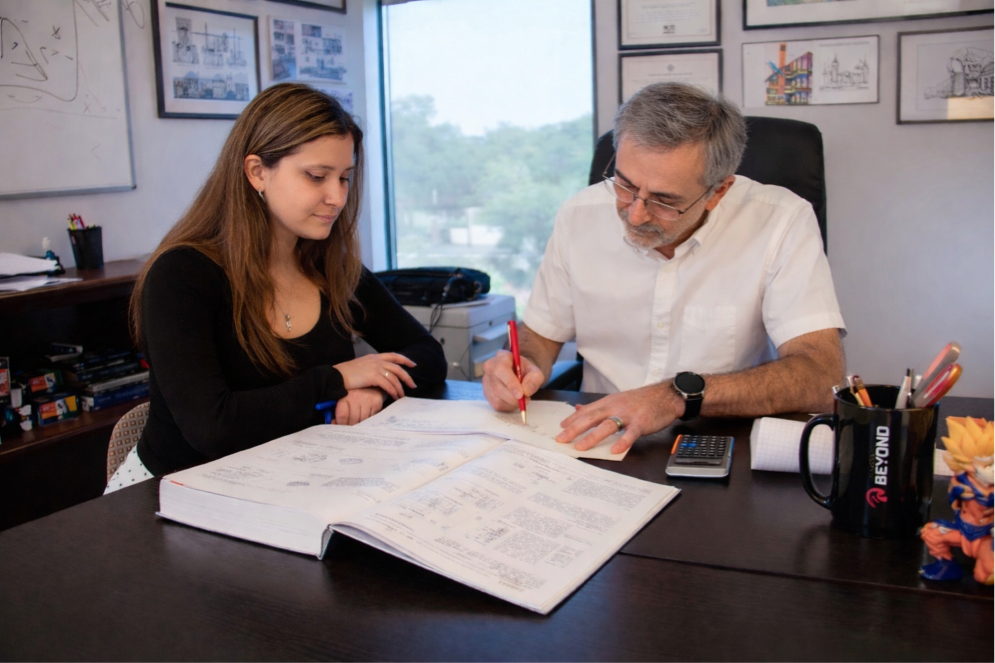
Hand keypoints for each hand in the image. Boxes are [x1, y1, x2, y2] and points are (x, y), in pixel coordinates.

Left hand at [333, 388, 385, 424]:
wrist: (368, 385)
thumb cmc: (352, 395)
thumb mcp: (342, 400)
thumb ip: (336, 412)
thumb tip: (333, 423)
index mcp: (345, 396)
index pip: (343, 415)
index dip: (341, 424)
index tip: (340, 426)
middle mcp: (356, 396)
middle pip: (353, 420)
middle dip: (350, 426)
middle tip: (350, 427)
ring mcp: (368, 399)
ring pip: (363, 421)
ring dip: (360, 424)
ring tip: (357, 422)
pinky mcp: (377, 402)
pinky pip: (372, 418)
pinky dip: (369, 420)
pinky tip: (366, 417)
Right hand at [334, 353, 415, 399]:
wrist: (336, 376)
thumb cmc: (345, 374)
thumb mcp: (360, 366)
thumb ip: (371, 368)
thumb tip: (378, 376)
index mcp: (374, 357)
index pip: (394, 356)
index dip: (405, 360)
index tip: (413, 364)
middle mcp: (376, 360)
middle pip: (398, 367)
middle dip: (407, 377)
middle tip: (413, 385)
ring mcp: (375, 368)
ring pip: (394, 378)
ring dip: (400, 388)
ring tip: (401, 395)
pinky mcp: (373, 376)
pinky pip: (388, 385)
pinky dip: (393, 391)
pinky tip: (394, 396)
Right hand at [482, 349, 544, 411]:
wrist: (517, 373)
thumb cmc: (524, 371)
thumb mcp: (534, 371)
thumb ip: (534, 379)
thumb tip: (526, 391)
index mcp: (501, 357)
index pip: (501, 370)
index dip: (511, 383)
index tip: (520, 394)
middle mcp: (490, 368)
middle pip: (498, 387)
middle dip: (513, 397)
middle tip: (525, 399)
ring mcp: (486, 381)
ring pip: (498, 398)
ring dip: (512, 402)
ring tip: (521, 397)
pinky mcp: (486, 394)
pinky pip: (497, 404)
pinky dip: (509, 406)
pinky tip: (513, 399)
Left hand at [555, 383, 684, 454]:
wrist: (665, 395)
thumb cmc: (640, 400)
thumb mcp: (617, 399)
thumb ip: (598, 406)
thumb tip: (579, 409)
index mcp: (608, 402)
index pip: (586, 411)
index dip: (572, 419)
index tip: (560, 428)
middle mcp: (615, 407)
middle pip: (591, 418)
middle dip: (574, 429)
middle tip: (561, 439)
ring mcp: (628, 415)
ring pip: (607, 425)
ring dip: (592, 436)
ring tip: (580, 447)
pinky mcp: (641, 422)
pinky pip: (630, 433)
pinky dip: (623, 442)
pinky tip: (615, 451)